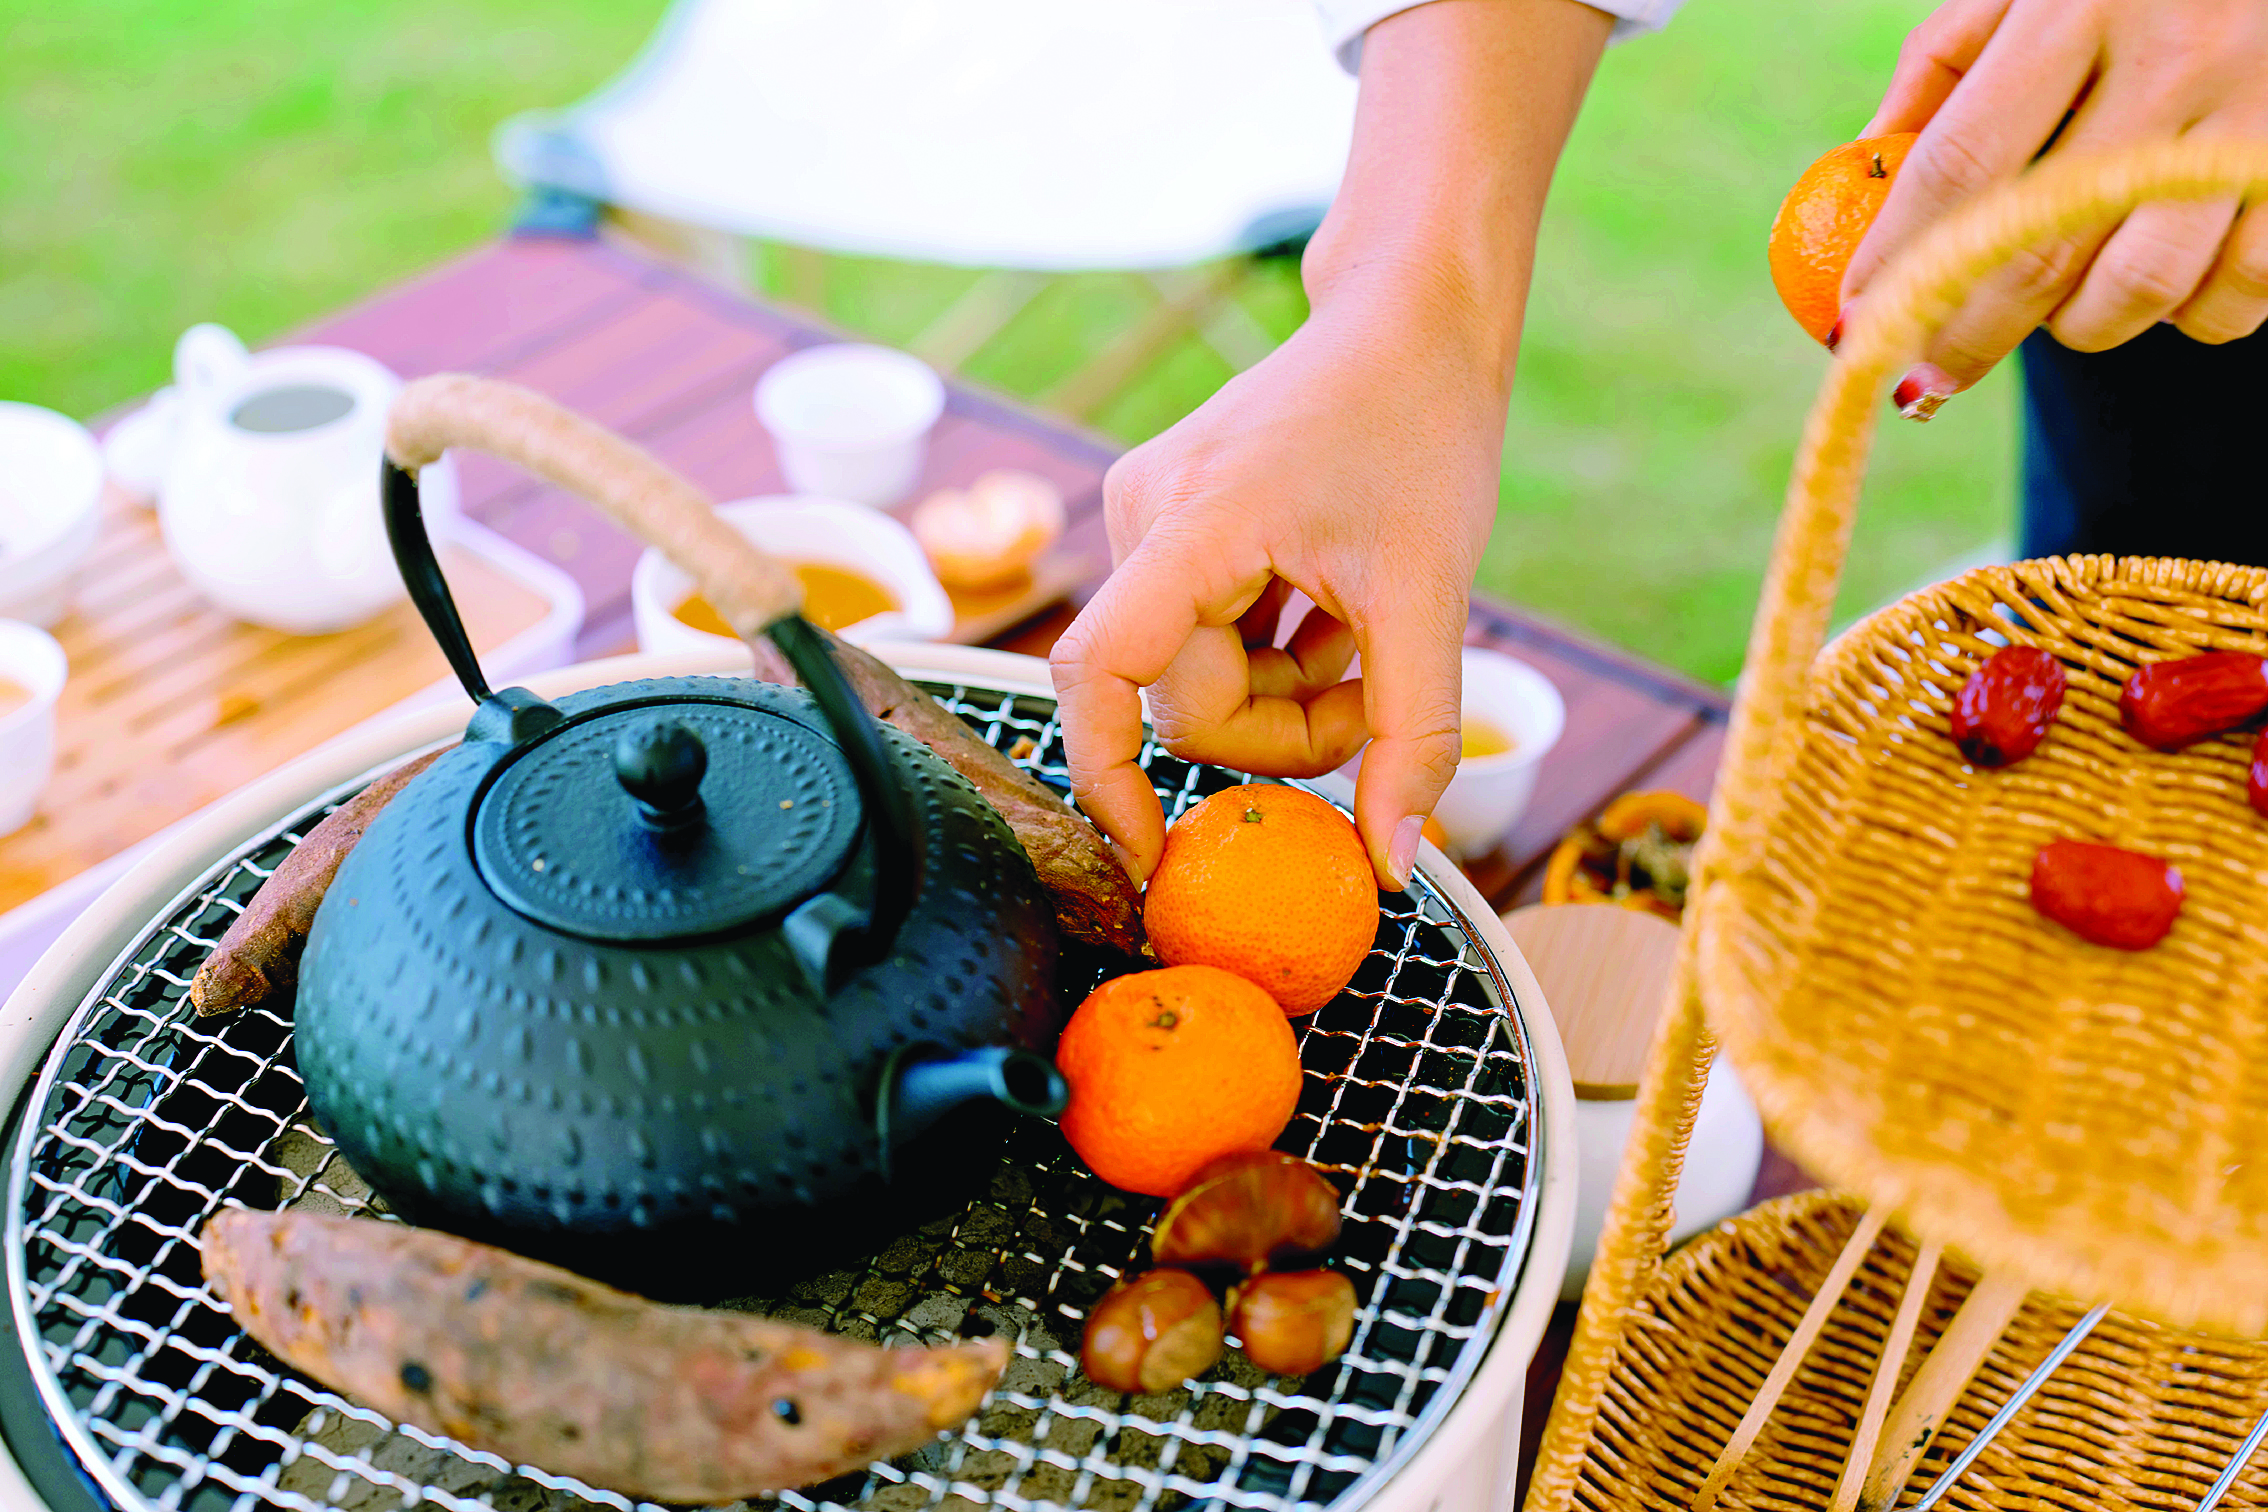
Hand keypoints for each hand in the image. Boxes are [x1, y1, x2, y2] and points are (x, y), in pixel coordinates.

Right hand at [1048, 275, 1507, 890]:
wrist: (1412, 321)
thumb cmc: (1423, 430)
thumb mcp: (1436, 594)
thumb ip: (1413, 735)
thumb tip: (1388, 862)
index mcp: (1192, 524)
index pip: (1102, 675)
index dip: (1109, 781)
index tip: (1152, 858)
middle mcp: (1143, 516)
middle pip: (1185, 701)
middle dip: (1283, 730)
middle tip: (1375, 705)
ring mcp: (1150, 517)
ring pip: (1198, 677)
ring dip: (1286, 692)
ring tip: (1363, 638)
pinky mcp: (1171, 524)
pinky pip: (1205, 637)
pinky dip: (1273, 652)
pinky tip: (1332, 611)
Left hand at [1842, 0, 2267, 415]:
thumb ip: (1946, 63)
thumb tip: (1861, 168)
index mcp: (2078, 5)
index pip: (1958, 166)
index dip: (1895, 263)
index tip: (1853, 330)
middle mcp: (2174, 57)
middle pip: (2038, 249)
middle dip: (1963, 336)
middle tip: (1924, 378)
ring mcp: (2252, 116)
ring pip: (2139, 288)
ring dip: (2077, 328)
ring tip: (2055, 311)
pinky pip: (2238, 292)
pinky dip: (2187, 316)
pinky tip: (2162, 288)